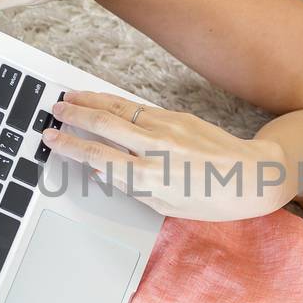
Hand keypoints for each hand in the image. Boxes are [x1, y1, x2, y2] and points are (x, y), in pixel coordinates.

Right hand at [44, 91, 294, 220]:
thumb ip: (132, 187)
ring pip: (120, 108)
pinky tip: (103, 100)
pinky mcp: (178, 117)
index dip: (69, 145)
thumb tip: (103, 171)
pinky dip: (116, 102)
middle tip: (53, 110)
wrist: (252, 176)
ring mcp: (167, 128)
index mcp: (149, 178)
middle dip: (74, 116)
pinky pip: (140, 108)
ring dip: (91, 100)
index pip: (97, 156)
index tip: (50, 137)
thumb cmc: (211, 200)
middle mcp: (155, 149)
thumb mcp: (166, 206)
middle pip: (104, 125)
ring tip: (69, 97)